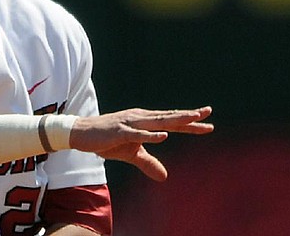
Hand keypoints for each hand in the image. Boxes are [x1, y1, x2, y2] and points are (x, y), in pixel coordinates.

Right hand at [70, 106, 213, 180]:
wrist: (81, 133)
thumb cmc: (107, 140)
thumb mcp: (131, 154)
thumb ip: (148, 162)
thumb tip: (164, 177)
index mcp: (144, 122)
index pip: (171, 122)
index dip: (189, 123)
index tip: (208, 123)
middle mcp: (140, 118)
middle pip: (168, 118)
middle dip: (188, 116)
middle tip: (207, 112)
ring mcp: (130, 124)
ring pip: (157, 121)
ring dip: (175, 119)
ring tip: (192, 117)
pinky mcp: (119, 131)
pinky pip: (138, 134)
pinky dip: (151, 135)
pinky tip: (164, 135)